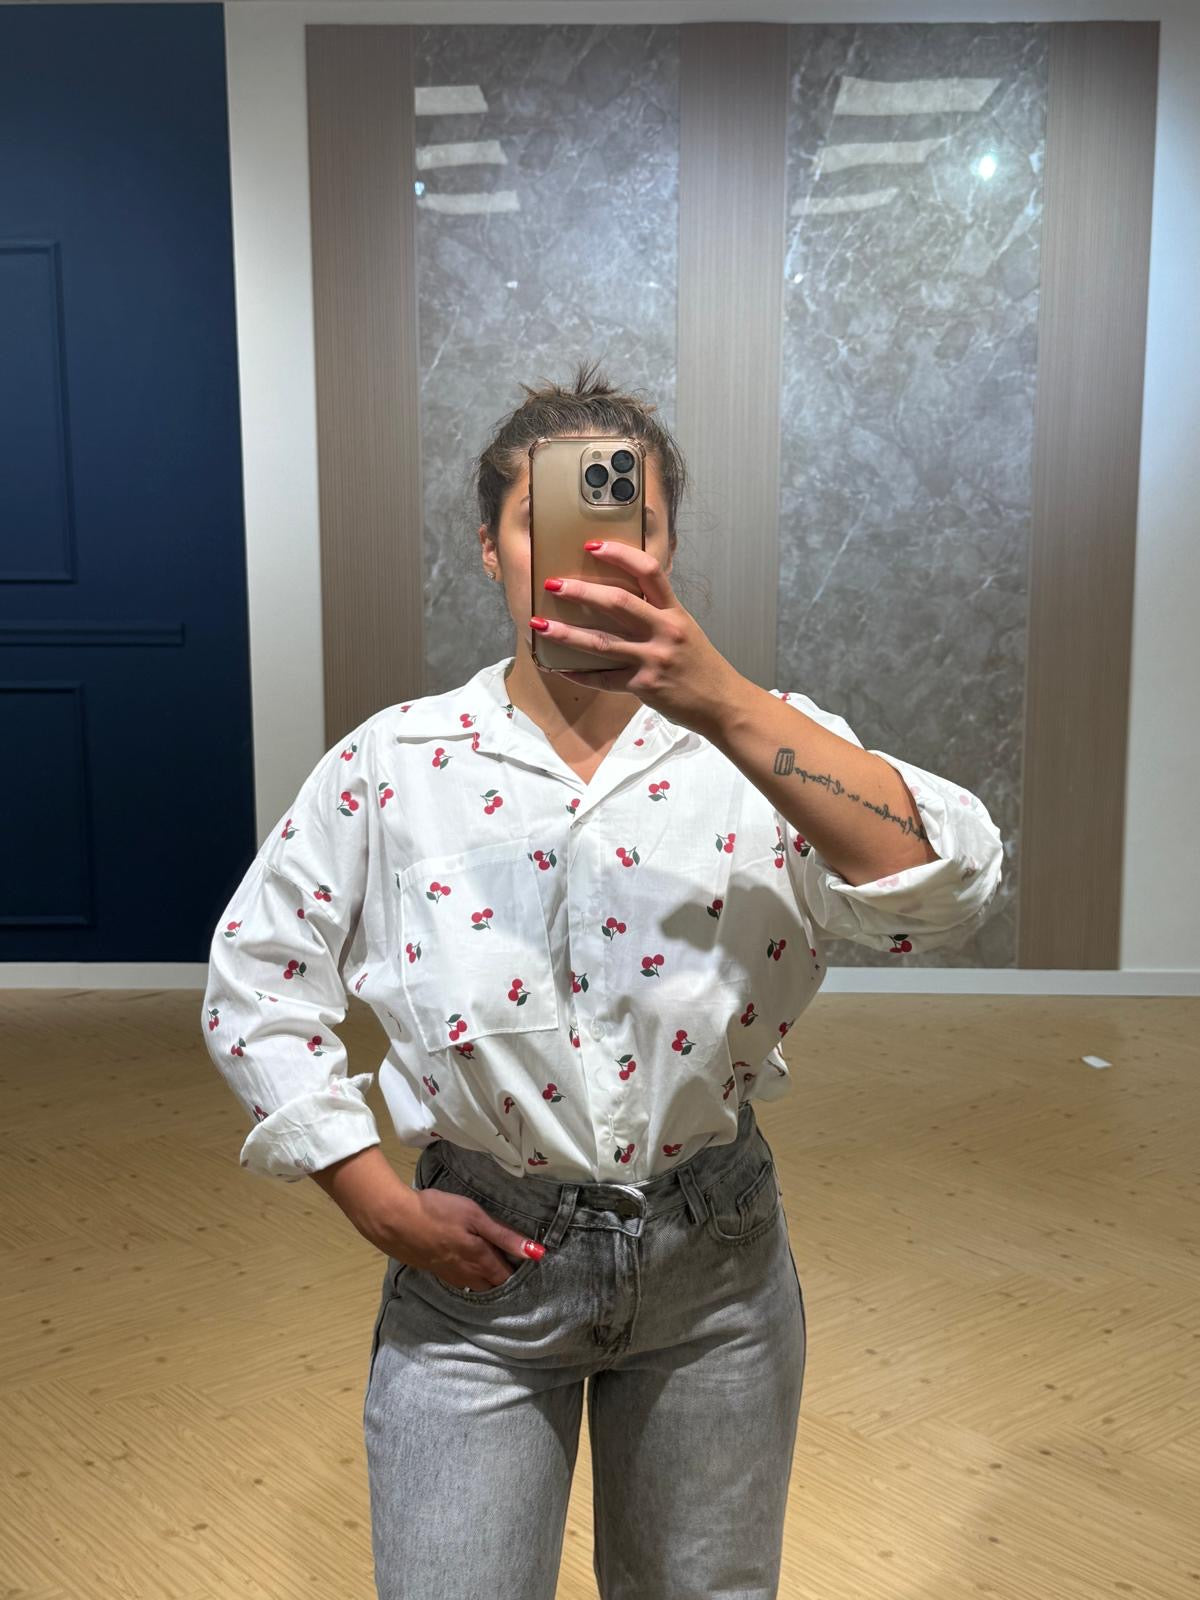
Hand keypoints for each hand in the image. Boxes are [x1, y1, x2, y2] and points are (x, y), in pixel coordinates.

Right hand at [365, 1184, 546, 1292]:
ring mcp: (450, 1275)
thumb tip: (537, 1253)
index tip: (533, 1266)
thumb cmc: (439, 1213)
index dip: (522, 1273)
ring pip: (478, 1285)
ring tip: (498, 1269)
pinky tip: (471, 1267)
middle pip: (494, 1285)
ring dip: (490, 1280)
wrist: (396, 1221)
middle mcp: (468, 1274)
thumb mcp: (475, 1217)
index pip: (509, 1277)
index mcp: (482, 1261)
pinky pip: (462, 1281)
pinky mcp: (437, 1271)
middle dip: (507, 1280)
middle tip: (518, 1267)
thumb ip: (504, 1236)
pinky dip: (472, 1278)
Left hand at [533, 540, 741, 734]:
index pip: (649, 571)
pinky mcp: (644, 686)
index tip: (592, 545)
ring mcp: (654, 659)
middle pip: (618, 602)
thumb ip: (657, 615)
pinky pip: (604, 679)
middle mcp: (665, 631)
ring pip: (602, 642)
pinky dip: (580, 673)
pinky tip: (559, 667)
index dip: (619, 554)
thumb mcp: (685, 631)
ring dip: (566, 633)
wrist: (722, 704)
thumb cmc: (701, 666)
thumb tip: (618, 601)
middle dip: (580, 592)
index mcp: (674, 612)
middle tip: (552, 584)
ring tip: (539, 624)